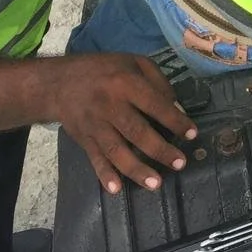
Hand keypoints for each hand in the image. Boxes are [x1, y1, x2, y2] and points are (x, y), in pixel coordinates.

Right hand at [50, 53, 196, 194]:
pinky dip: (105, 175)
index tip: (192, 134)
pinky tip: (116, 189)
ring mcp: (95, 125)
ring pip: (116, 150)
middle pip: (137, 131)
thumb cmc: (104, 70)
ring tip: (156, 183)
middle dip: (160, 150)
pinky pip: (95, 159)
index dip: (175, 120)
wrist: (58, 83)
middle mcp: (110, 105)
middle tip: (180, 163)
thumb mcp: (134, 62)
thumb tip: (176, 109)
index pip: (155, 104)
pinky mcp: (83, 139)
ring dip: (136, 169)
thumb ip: (158, 82)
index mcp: (126, 83)